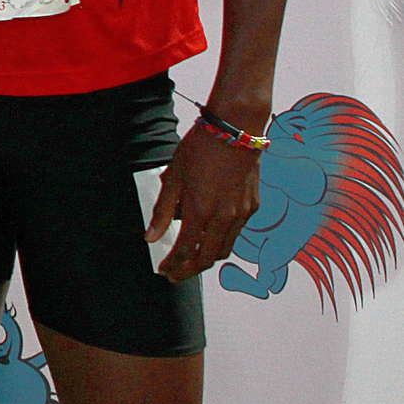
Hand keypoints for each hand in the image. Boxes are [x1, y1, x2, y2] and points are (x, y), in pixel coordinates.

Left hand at [145, 118, 264, 280]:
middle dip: (190, 270)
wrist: (236, 129)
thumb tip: (151, 238)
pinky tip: (207, 231)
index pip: (186, 250)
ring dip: (206, 257)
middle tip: (175, 273)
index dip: (173, 265)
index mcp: (201, 211)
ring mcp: (242, 213)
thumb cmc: (200, 149)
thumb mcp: (173, 178)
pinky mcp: (253, 206)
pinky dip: (220, 239)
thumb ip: (163, 211)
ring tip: (189, 256)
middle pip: (208, 258)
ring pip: (225, 248)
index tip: (163, 271)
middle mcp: (225, 217)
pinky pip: (235, 232)